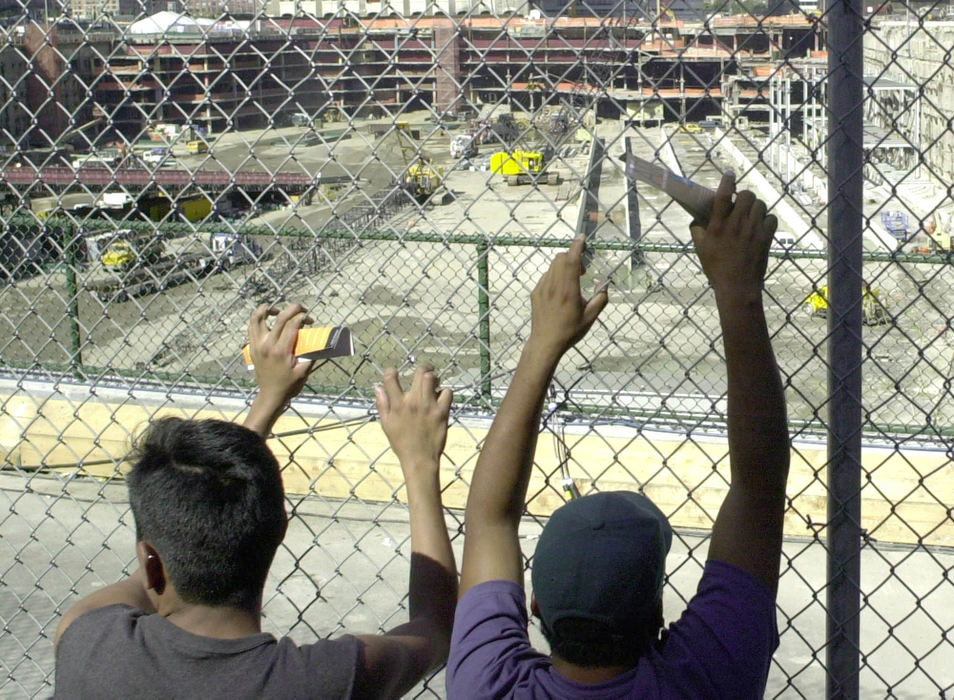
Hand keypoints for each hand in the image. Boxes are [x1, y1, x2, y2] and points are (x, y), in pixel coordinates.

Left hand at [243, 303, 314, 435]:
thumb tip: (321, 340)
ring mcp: (257, 345)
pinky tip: (267, 318)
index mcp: (281, 351)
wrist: (270, 394)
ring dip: (268, 309)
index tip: (309, 319)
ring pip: (258, 318)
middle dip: (292, 309)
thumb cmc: (288, 384)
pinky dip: (258, 318)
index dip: (302, 317)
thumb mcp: (303, 371)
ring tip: (278, 310)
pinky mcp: (251, 346)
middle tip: (301, 309)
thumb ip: (311, 354)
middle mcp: (267, 345)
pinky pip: (251, 326)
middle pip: (279, 318)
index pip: (291, 324)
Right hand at [376, 365, 452, 480]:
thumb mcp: (387, 424)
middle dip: (422, 367)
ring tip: (433, 384)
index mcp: (397, 405)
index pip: (390, 378)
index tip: (393, 373)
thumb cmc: (401, 443)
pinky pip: (447, 393)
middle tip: (424, 372)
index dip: (391, 371)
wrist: (419, 459)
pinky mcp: (441, 412)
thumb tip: (377, 388)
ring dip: (434, 378)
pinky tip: (441, 398)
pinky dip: (445, 392)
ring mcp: (429, 406)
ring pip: (433, 378)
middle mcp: (413, 402)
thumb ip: (382, 404)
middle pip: (419, 372)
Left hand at [528, 235, 607, 360]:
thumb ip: (601, 299)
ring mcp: (542, 288)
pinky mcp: (535, 293)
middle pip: (560, 259)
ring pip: (552, 267)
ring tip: (572, 282)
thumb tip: (605, 284)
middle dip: (572, 257)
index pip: (571, 261)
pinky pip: (546, 277)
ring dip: (563, 267)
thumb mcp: (591, 317)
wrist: (545, 343)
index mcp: (568, 290)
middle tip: (582, 271)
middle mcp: (553, 286)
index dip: (577, 247)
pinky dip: (555, 276)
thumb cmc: (570, 331)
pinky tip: (560, 291)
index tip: (582, 238)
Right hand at [690, 173, 777, 296]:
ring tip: (750, 216)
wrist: (738, 286)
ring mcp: (753, 230)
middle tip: (740, 204)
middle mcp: (736, 224)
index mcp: (718, 225)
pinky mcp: (766, 237)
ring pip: (760, 204)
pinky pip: (771, 218)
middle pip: (747, 195)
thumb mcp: (700, 249)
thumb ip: (697, 231)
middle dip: (744, 196)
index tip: (730, 174)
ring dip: (755, 207)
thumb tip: (697, 220)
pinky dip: (767, 219)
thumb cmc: (716, 268)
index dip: (727, 181)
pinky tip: (760, 226)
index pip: (723, 195)